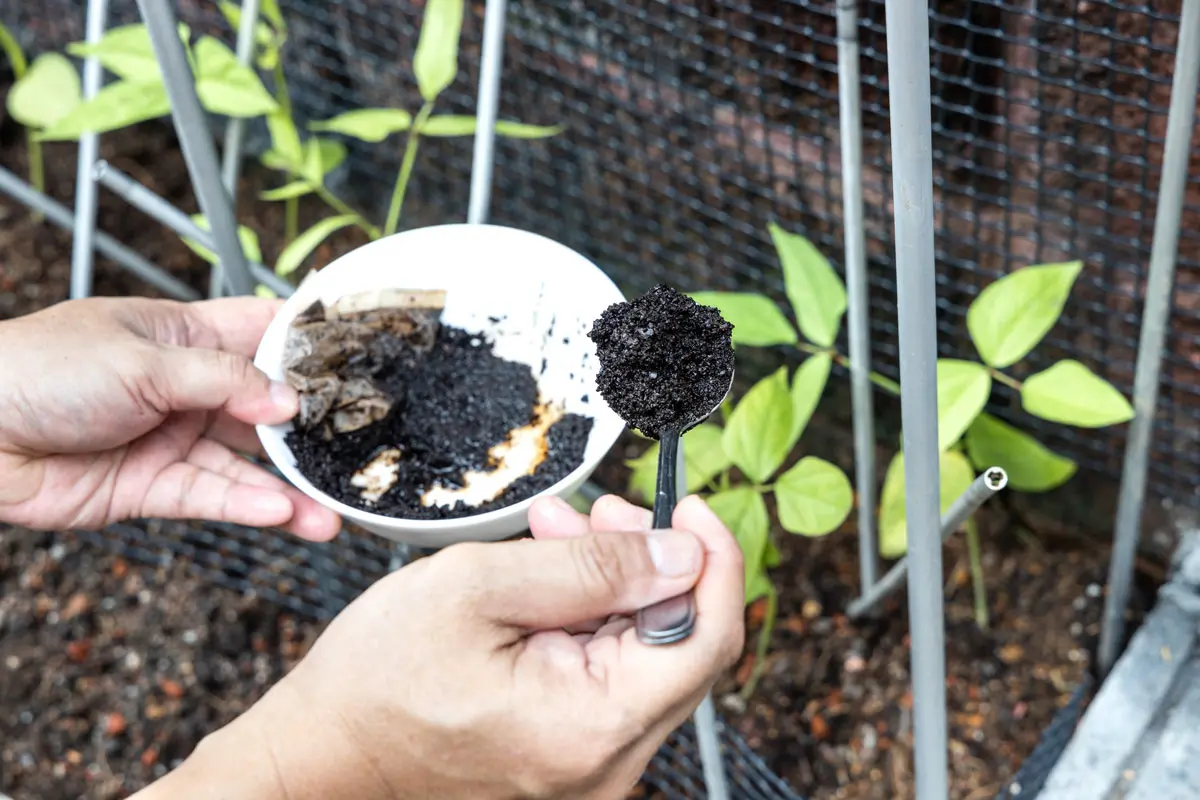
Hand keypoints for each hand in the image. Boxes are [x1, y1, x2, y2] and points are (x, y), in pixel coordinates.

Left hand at [0, 296, 339, 539]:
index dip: (307, 346)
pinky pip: (211, 496)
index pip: (260, 333)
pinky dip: (246, 506)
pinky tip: (281, 514)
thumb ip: (222, 381)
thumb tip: (287, 401)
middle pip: (264, 408)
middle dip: (308, 430)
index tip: (358, 361)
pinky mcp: (152, 487)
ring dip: (287, 488)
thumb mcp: (143, 361)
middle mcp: (185, 389)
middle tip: (357, 451)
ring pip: (244, 465)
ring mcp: (171, 439)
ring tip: (330, 512)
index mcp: (183, 336)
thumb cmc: (41, 369)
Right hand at [137, 493, 744, 798]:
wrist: (322, 752)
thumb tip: (682, 552)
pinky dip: (591, 620)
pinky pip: (608, 678)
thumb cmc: (378, 677)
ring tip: (558, 533)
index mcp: (592, 726)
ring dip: (614, 585)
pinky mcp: (569, 757)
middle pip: (678, 645)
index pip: (706, 639)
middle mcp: (606, 764)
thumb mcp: (479, 589)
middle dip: (650, 562)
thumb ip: (592, 568)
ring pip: (642, 656)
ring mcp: (589, 767)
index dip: (713, 561)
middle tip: (598, 510)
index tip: (691, 506)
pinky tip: (550, 579)